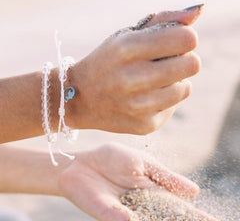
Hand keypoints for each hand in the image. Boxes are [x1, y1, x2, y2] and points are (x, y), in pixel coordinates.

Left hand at [58, 143, 215, 220]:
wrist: (83, 163)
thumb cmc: (112, 158)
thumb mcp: (143, 163)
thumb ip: (165, 177)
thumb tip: (195, 191)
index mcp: (153, 191)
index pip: (178, 206)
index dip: (195, 214)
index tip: (213, 220)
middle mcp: (144, 206)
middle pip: (167, 218)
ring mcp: (127, 212)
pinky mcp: (109, 216)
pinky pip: (125, 220)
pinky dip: (133, 220)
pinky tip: (137, 218)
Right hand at [68, 5, 202, 134]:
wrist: (79, 99)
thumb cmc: (107, 62)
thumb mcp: (126, 35)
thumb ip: (163, 20)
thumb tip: (198, 12)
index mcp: (127, 49)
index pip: (186, 39)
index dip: (185, 38)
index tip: (173, 43)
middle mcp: (132, 79)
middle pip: (192, 64)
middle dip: (183, 60)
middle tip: (164, 63)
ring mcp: (139, 106)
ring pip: (185, 88)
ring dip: (174, 82)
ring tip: (152, 81)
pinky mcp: (145, 125)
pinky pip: (173, 106)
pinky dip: (164, 100)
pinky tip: (144, 98)